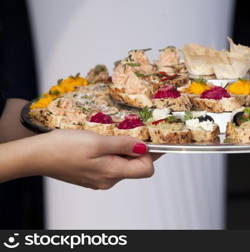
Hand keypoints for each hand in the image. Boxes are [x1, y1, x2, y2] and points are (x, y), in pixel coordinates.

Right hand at [34, 129, 160, 189]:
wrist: (35, 155)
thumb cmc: (63, 147)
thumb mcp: (97, 141)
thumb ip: (123, 145)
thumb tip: (144, 148)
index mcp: (112, 174)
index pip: (146, 169)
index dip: (151, 153)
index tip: (148, 137)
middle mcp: (108, 180)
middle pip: (135, 167)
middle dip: (136, 149)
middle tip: (130, 130)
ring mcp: (98, 179)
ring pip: (122, 164)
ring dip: (123, 149)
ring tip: (111, 134)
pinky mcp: (90, 175)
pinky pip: (110, 164)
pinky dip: (111, 152)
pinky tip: (100, 141)